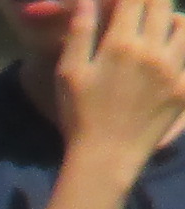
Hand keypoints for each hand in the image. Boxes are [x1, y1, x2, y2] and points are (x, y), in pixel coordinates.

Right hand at [57, 0, 184, 169]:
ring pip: (184, 25)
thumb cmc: (80, 117)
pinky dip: (182, 48)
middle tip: (143, 7)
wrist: (105, 159)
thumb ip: (80, 32)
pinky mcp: (184, 87)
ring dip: (173, 19)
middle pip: (163, 5)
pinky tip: (171, 52)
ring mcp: (173, 68)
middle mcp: (152, 50)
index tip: (125, 0)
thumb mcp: (69, 74)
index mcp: (120, 44)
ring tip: (162, 25)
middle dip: (152, 1)